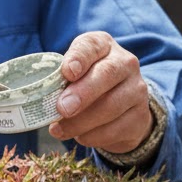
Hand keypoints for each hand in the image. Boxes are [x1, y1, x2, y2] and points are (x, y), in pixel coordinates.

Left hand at [47, 31, 153, 153]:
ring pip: (111, 106)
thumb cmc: (86, 85)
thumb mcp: (73, 75)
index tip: (67, 72)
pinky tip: (80, 136)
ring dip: (82, 121)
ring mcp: (137, 90)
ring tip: (60, 130)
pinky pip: (116, 129)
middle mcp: (125, 63)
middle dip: (82, 93)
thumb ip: (60, 80)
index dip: (79, 58)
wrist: (122, 109)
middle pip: (107, 74)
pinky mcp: (140, 116)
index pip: (91, 45)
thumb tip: (40, 98)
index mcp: (103, 46)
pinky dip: (93, 136)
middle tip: (62, 108)